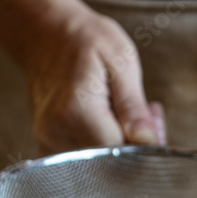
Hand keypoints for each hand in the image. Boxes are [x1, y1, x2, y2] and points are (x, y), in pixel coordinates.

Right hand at [27, 5, 165, 153]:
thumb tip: (147, 141)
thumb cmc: (85, 40)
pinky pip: (86, 159)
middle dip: (135, 146)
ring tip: (123, 111)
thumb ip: (133, 105)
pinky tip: (108, 120)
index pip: (121, 153)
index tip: (152, 121)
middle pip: (111, 164)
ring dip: (121, 145)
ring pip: (100, 164)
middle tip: (145, 114)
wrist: (44, 33)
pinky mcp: (48, 145)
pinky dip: (104, 145)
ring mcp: (48, 141)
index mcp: (77, 111)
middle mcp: (57, 132)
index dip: (144, 145)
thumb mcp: (121, 60)